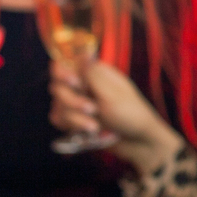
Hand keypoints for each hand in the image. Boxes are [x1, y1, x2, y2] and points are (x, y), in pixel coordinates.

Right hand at [52, 58, 179, 170]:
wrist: (138, 143)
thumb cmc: (132, 114)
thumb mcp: (112, 93)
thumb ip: (92, 75)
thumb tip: (81, 53)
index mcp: (95, 73)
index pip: (65, 64)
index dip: (62, 73)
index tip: (74, 83)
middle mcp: (84, 86)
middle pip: (58, 87)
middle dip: (72, 101)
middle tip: (93, 109)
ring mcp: (79, 103)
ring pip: (58, 106)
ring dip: (75, 119)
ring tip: (95, 127)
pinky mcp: (76, 120)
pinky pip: (60, 120)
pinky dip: (73, 126)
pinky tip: (89, 132)